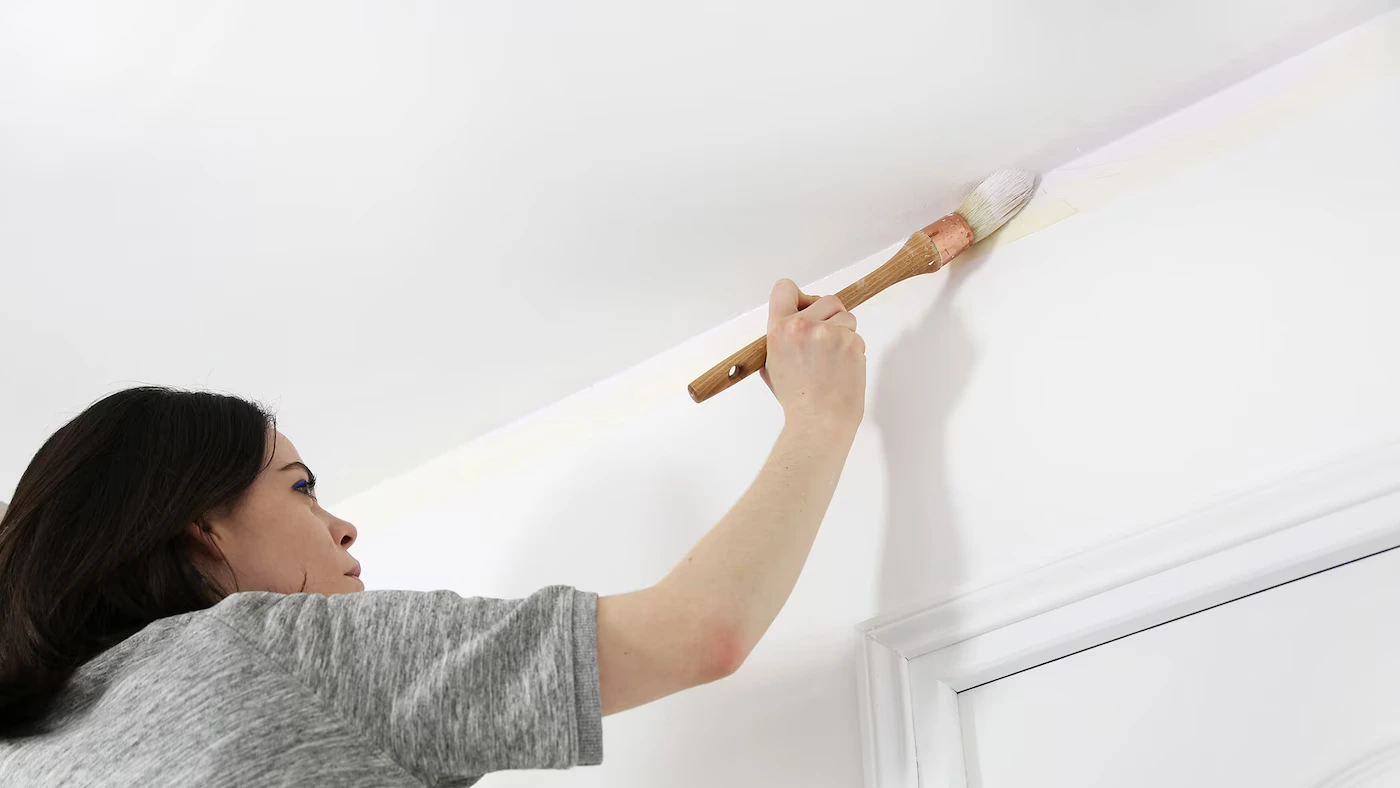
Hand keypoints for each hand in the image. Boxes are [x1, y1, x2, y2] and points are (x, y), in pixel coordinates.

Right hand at [761, 279, 865, 433]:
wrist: (819, 421)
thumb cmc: (796, 400)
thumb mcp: (773, 364)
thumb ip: (782, 338)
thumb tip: (793, 323)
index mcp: (779, 329)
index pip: (785, 288)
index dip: (798, 297)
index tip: (804, 308)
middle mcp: (803, 326)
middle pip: (825, 299)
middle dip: (828, 316)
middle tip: (824, 339)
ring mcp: (829, 333)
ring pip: (845, 316)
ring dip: (843, 332)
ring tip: (832, 358)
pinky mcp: (851, 343)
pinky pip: (856, 336)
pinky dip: (852, 349)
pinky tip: (842, 368)